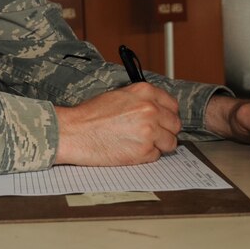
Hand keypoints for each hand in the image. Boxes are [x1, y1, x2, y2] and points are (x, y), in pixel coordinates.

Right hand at [53, 83, 181, 166]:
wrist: (74, 131)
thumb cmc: (90, 115)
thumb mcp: (119, 96)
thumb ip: (141, 101)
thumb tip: (158, 110)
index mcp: (144, 92)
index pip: (172, 105)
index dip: (167, 114)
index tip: (163, 120)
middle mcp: (150, 109)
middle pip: (175, 124)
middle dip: (165, 131)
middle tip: (152, 134)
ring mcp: (149, 131)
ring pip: (170, 142)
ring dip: (158, 145)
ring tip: (140, 143)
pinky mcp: (144, 151)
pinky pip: (156, 156)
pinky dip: (146, 156)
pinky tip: (130, 149)